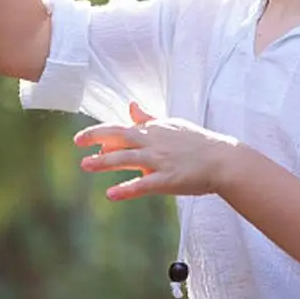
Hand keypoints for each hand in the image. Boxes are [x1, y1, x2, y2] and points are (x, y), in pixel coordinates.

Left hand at [74, 102, 239, 200]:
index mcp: (153, 129)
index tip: (83, 138)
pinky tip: (111, 194)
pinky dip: (126, 189)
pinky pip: (143, 184)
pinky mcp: (167, 179)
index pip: (121, 128)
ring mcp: (159, 160)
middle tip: (77, 142)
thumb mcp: (170, 124)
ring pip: (126, 159)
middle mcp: (152, 142)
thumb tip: (130, 105)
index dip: (100, 132)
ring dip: (104, 162)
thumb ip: (147, 118)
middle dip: (95, 138)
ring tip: (85, 165)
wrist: (222, 160)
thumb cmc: (197, 143)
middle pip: (119, 137)